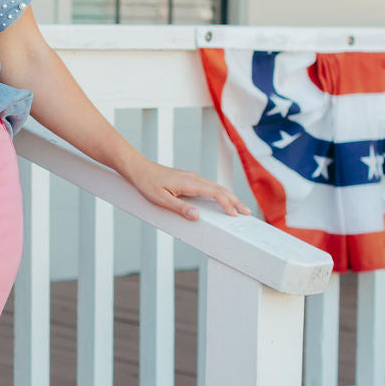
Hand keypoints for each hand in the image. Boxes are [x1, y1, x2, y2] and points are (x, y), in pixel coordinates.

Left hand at [127, 157, 250, 221]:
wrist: (139, 169)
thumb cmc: (147, 183)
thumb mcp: (161, 199)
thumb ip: (179, 208)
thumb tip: (196, 216)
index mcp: (189, 183)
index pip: (215, 193)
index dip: (227, 204)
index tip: (235, 214)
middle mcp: (194, 178)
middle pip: (220, 189)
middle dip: (235, 201)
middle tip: (247, 212)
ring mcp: (192, 177)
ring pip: (216, 186)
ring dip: (229, 197)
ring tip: (238, 207)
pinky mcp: (189, 179)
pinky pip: (209, 186)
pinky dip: (220, 193)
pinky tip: (221, 199)